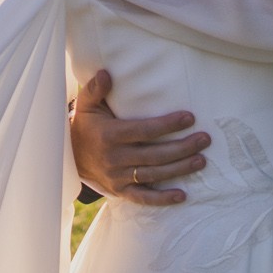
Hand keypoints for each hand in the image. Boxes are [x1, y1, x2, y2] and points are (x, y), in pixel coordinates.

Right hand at [68, 70, 208, 205]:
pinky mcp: (120, 191)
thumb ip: (96, 88)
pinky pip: (143, 198)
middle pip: (154, 154)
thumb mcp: (86, 105)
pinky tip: (182, 195)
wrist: (68, 157)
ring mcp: (118, 177)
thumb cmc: (85, 125)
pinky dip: (162, 199)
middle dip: (182, 147)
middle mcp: (114, 158)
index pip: (144, 130)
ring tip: (201, 160)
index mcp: (109, 135)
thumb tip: (106, 73)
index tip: (189, 118)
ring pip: (153, 175)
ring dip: (179, 169)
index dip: (167, 125)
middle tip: (204, 139)